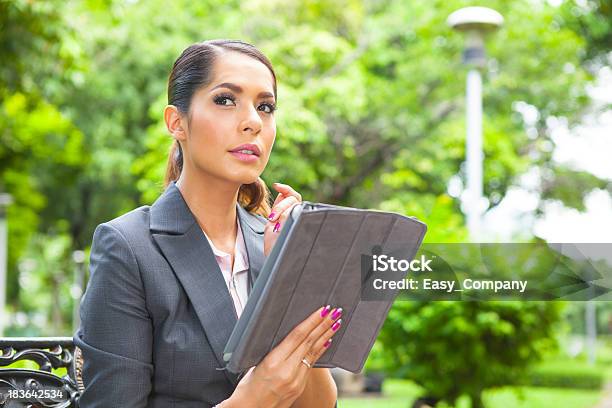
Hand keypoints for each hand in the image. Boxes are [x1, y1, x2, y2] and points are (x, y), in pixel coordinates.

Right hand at [228, 305, 342, 407]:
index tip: (322, 310)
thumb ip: (275, 351)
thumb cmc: (248, 387)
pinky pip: (311, 364)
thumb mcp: (257, 363)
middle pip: (309, 342)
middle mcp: (286, 372)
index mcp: (272, 362)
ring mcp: (295, 381)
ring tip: (335, 323)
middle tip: (335, 312)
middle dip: (323, 325)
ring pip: (313, 353)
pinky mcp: (299, 387)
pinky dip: (320, 351)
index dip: (311, 321)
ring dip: (326, 336)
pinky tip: (327, 342)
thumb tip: (290, 336)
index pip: (297, 336)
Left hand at [264, 182, 301, 256]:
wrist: (274, 260)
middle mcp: (298, 217)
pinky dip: (284, 214)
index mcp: (292, 215)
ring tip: (274, 223)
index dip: (286, 189)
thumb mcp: (272, 223)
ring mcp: (300, 221)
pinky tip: (277, 223)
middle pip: (294, 198)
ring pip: (294, 204)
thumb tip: (280, 191)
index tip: (276, 185)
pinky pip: (294, 211)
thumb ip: (278, 208)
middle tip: (272, 217)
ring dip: (281, 210)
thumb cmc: (273, 245)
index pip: (294, 196)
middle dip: (281, 204)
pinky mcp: (299, 225)